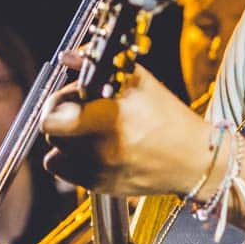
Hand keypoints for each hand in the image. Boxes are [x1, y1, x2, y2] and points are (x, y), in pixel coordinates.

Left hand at [40, 51, 208, 196]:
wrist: (194, 160)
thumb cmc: (170, 119)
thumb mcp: (140, 83)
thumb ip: (99, 66)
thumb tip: (70, 56)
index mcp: (110, 120)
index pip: (53, 116)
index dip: (58, 101)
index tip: (72, 95)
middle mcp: (100, 150)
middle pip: (50, 131)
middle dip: (61, 115)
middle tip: (80, 108)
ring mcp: (98, 172)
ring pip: (55, 151)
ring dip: (66, 137)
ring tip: (89, 129)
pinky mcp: (99, 187)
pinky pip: (63, 171)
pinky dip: (70, 158)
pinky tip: (90, 148)